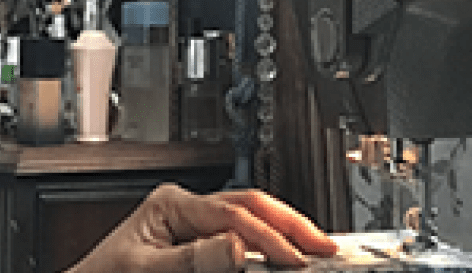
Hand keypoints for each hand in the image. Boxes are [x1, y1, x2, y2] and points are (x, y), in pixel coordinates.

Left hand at [68, 183, 337, 272]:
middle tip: (325, 245)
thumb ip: (192, 258)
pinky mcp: (198, 240)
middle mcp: (185, 206)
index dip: (269, 237)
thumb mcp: (146, 269)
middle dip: (289, 222)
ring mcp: (193, 221)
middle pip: (248, 204)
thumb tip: (237, 247)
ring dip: (283, 229)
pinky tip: (283, 252)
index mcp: (171, 204)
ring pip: (249, 215)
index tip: (296, 259)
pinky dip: (265, 243)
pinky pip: (240, 234)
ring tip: (314, 246)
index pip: (233, 214)